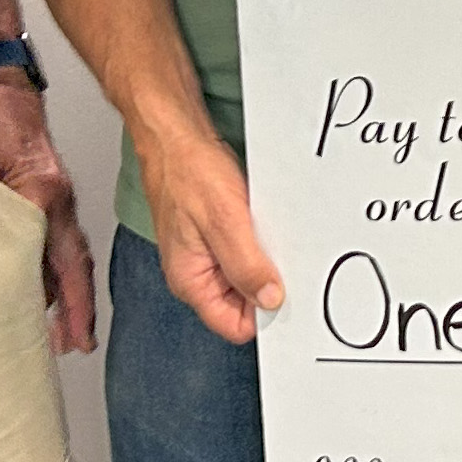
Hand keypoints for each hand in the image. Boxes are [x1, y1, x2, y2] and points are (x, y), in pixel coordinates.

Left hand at [0, 68, 95, 353]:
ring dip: (66, 295)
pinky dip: (53, 273)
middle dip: (76, 307)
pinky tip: (41, 294)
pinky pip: (54, 243)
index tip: (73, 334)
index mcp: (43, 192)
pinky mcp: (42, 195)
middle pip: (72, 263)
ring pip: (66, 256)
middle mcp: (56, 200)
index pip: (58, 255)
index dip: (67, 298)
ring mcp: (54, 198)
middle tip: (74, 346)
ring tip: (62, 335)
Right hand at [139, 126, 286, 344]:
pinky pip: (248, 251)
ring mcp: (207, 255)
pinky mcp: (218, 235)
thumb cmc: (187, 171)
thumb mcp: (224, 222)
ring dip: (266, 260)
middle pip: (244, 303)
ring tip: (269, 234)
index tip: (286, 293)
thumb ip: (246, 267)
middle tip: (282, 258)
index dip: (263, 314)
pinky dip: (261, 241)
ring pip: (248, 275)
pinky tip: (264, 223)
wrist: (175, 136)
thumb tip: (271, 300)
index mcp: (190, 281)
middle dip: (267, 285)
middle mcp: (196, 274)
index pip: (234, 325)